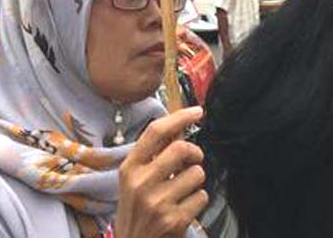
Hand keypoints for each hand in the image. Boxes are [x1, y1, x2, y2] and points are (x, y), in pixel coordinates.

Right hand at [116, 107, 207, 237]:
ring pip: (197, 174)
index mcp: (130, 168)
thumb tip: (179, 127)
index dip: (179, 116)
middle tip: (195, 159)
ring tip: (183, 191)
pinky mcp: (174, 220)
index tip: (197, 111)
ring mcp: (157, 203)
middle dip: (195, 152)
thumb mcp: (135, 180)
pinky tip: (184, 207)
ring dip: (196, 181)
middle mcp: (141, 183)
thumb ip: (155, 154)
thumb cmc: (136, 210)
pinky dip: (198, 201)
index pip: (156, 132)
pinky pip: (202, 196)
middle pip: (181, 148)